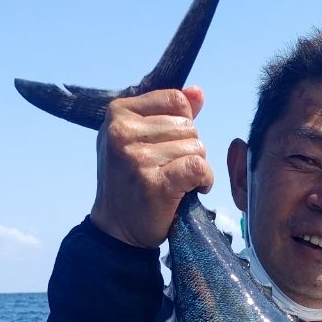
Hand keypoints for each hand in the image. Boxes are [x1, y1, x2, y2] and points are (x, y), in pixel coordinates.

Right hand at [90, 86, 213, 248]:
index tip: (171, 145)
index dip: (184, 123)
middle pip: (188, 126)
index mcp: (119, 112)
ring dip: (196, 166)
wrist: (117, 228)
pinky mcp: (155, 183)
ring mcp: (138, 158)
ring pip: (195, 147)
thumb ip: (168, 112)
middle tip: (173, 168)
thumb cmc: (129, 181)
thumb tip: (197, 93)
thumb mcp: (139, 138)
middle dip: (190, 148)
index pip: (175, 100)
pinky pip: (197, 167)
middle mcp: (124, 132)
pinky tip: (194, 189)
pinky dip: (204, 180)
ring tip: (178, 181)